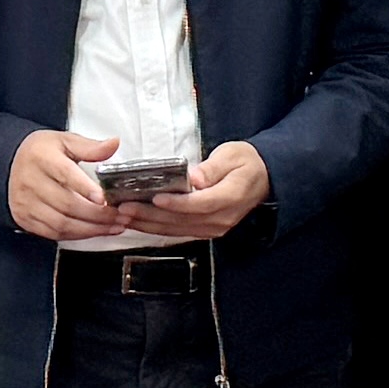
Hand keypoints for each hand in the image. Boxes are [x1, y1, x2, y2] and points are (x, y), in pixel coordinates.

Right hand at [10, 130, 125, 244]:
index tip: (103, 198)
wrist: (13, 163)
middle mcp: (29, 181)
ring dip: (91, 229)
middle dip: (97, 214)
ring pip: (62, 223)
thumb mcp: (66, 141)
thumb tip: (113, 144)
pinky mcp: (25, 218)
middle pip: (66, 204)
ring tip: (112, 226)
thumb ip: (91, 147)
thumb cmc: (42, 153)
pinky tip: (93, 231)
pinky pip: (54, 234)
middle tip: (118, 216)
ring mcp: (26, 202)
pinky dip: (77, 235)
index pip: (64, 174)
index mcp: (41, 157)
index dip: (85, 188)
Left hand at [123, 141, 270, 242]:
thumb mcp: (233, 155)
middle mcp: (222, 218)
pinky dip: (157, 228)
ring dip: (149, 224)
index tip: (155, 198)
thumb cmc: (246, 163)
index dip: (177, 203)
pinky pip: (179, 232)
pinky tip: (138, 222)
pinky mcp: (206, 230)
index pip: (200, 204)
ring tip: (124, 216)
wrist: (263, 179)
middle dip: (151, 216)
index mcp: (231, 197)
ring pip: (177, 230)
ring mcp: (214, 228)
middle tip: (125, 208)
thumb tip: (194, 178)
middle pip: (182, 221)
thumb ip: (213, 168)